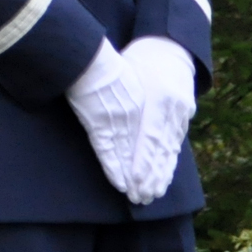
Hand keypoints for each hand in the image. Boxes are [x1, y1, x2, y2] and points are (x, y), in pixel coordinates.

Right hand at [67, 39, 146, 198]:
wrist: (91, 55)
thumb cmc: (103, 60)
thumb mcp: (126, 76)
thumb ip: (129, 92)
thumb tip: (131, 101)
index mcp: (144, 103)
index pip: (154, 139)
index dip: (156, 161)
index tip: (160, 179)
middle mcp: (135, 115)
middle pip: (145, 152)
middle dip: (148, 176)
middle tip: (150, 196)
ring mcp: (118, 120)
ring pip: (129, 156)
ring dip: (133, 178)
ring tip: (138, 196)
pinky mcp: (99, 123)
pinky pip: (108, 153)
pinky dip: (114, 169)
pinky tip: (120, 184)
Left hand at [122, 36, 196, 203]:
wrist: (171, 45)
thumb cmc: (138, 57)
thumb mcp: (126, 72)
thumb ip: (120, 99)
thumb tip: (102, 121)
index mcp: (159, 97)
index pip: (149, 137)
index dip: (141, 162)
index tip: (132, 182)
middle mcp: (174, 109)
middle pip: (160, 149)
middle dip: (150, 176)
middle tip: (139, 198)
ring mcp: (182, 114)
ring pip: (170, 150)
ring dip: (160, 175)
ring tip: (150, 196)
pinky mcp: (183, 117)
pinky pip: (175, 145)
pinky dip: (168, 163)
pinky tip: (163, 179)